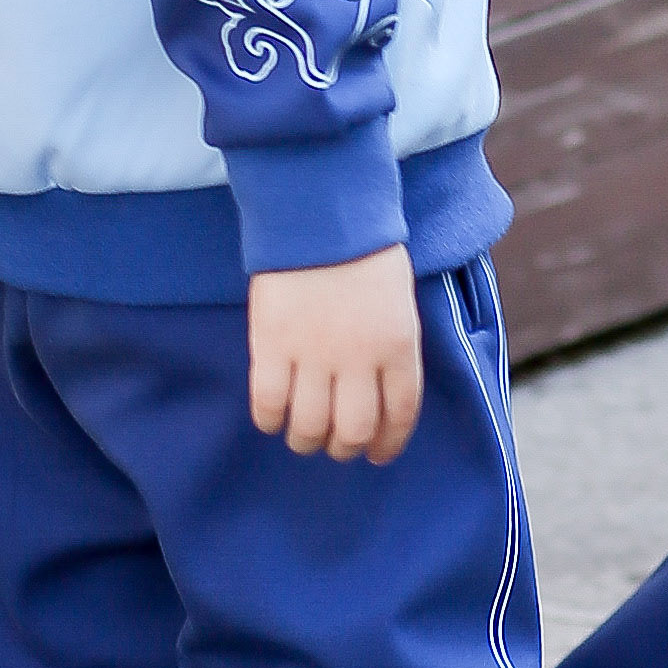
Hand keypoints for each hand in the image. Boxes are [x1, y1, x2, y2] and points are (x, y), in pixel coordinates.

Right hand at [248, 243, 421, 461]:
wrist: (319, 213)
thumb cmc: (364, 252)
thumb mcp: (397, 303)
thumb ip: (391, 349)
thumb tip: (377, 393)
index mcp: (398, 347)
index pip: (399, 415)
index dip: (388, 443)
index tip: (377, 454)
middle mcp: (359, 359)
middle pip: (353, 430)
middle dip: (344, 447)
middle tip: (334, 445)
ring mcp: (314, 355)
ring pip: (310, 426)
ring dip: (306, 440)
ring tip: (302, 435)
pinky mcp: (272, 346)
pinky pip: (269, 403)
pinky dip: (270, 419)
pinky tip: (271, 416)